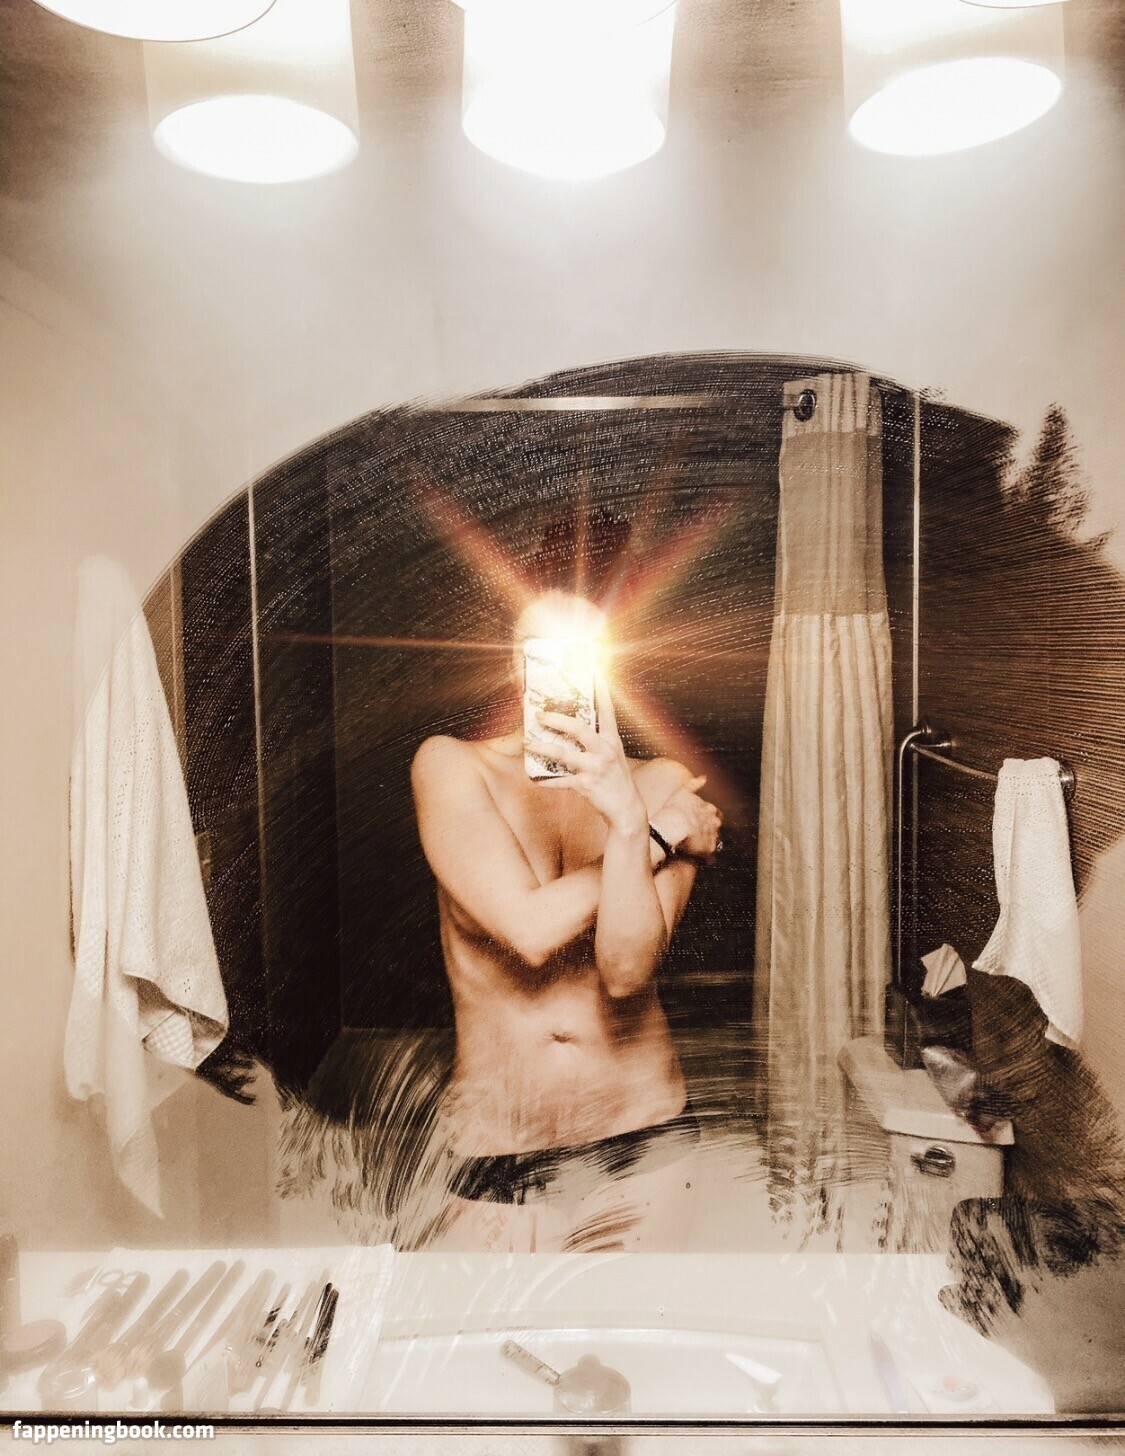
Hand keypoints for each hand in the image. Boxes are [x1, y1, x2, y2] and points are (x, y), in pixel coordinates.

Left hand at [533, 676, 646, 833]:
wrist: (626, 809)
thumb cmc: (616, 779)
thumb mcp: (613, 755)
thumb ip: (598, 740)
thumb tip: (573, 726)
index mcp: (612, 740)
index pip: (607, 711)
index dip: (601, 691)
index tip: (596, 673)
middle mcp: (605, 751)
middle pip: (579, 728)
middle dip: (557, 720)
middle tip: (539, 714)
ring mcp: (596, 768)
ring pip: (564, 754)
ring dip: (543, 747)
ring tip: (528, 743)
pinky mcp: (587, 786)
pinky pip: (561, 781)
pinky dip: (547, 781)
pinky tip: (535, 779)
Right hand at [652, 776, 722, 859]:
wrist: (672, 828)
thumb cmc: (675, 809)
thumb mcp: (683, 791)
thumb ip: (695, 783)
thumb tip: (704, 777)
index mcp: (709, 809)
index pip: (714, 813)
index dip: (707, 817)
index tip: (699, 820)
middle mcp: (714, 823)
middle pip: (716, 827)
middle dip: (710, 830)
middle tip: (698, 834)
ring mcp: (713, 836)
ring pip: (714, 841)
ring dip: (708, 843)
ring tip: (697, 847)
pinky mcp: (709, 850)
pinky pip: (710, 857)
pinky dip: (707, 858)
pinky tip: (700, 860)